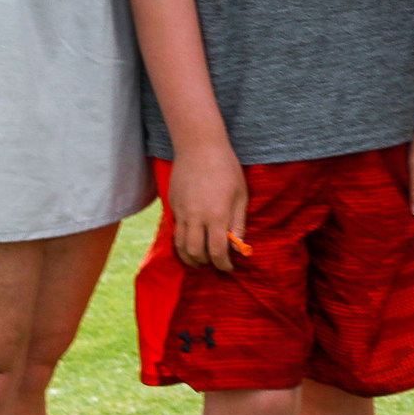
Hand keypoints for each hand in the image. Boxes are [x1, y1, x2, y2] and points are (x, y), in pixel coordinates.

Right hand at [168, 142, 250, 271]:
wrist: (199, 146)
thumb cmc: (226, 168)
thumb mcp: (241, 195)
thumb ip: (238, 223)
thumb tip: (239, 247)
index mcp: (217, 215)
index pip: (217, 251)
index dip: (223, 265)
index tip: (229, 268)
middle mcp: (196, 217)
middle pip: (195, 253)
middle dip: (205, 264)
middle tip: (214, 264)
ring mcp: (181, 211)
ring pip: (180, 245)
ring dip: (190, 257)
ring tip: (199, 260)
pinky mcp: (172, 205)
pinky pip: (175, 230)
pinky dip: (182, 242)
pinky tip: (191, 241)